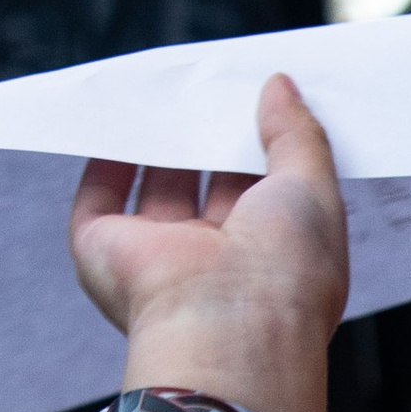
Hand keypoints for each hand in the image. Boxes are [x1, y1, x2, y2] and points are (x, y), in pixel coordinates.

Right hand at [70, 73, 347, 411]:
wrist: (227, 330)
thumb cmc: (285, 275)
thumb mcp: (312, 188)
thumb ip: (297, 135)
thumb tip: (279, 86)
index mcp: (273, 255)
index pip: (267, 188)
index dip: (263, 139)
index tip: (261, 94)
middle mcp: (215, 260)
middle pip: (209, 182)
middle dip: (211, 133)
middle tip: (214, 82)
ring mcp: (160, 257)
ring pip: (156, 185)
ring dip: (160, 138)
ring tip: (169, 86)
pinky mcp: (107, 253)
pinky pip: (98, 198)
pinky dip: (103, 158)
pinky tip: (118, 115)